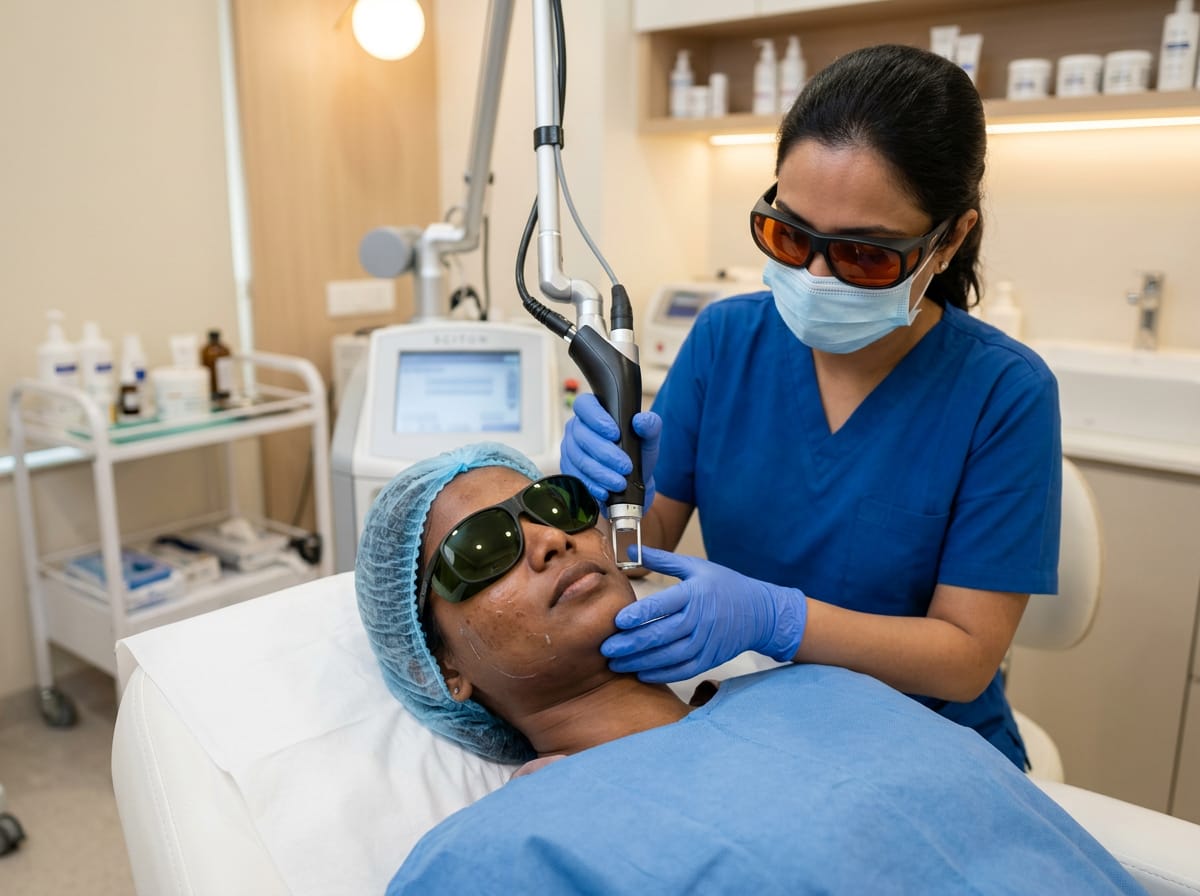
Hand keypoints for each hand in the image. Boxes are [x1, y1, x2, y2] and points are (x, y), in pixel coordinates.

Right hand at [560, 393, 660, 511]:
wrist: (631, 483)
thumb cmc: (637, 455)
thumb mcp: (649, 440)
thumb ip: (651, 426)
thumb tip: (641, 421)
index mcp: (593, 412)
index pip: (584, 405)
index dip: (596, 418)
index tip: (615, 434)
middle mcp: (577, 428)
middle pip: (581, 436)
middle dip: (605, 453)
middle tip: (625, 466)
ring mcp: (570, 449)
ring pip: (578, 458)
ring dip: (600, 472)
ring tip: (619, 482)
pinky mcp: (569, 470)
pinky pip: (575, 476)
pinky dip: (592, 485)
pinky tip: (605, 490)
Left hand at [601, 547, 807, 682]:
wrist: (760, 612)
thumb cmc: (724, 585)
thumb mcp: (696, 566)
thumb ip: (662, 558)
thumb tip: (630, 548)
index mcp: (694, 592)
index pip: (663, 604)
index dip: (639, 614)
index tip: (617, 621)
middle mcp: (700, 618)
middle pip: (662, 633)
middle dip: (631, 643)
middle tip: (605, 648)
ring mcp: (706, 641)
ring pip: (669, 655)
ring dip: (641, 661)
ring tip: (616, 663)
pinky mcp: (710, 658)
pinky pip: (683, 670)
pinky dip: (662, 673)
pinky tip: (641, 673)